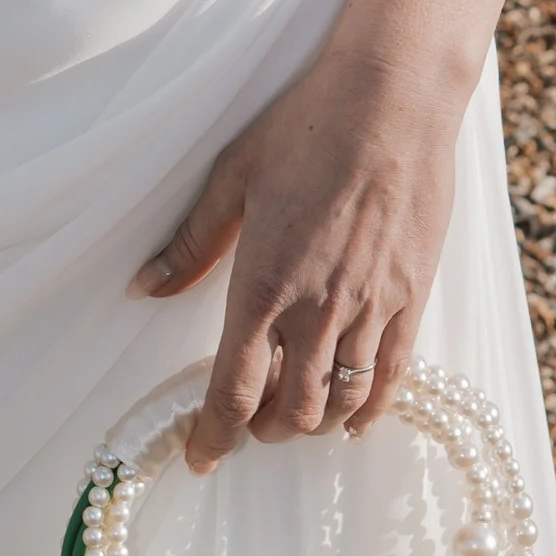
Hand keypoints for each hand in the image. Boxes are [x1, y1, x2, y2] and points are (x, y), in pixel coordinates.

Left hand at [135, 51, 457, 465]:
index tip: (200, 457)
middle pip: (288, 411)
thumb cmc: (307, 126)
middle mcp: (317, 308)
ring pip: (339, 402)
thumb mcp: (233, 176)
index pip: (233, 389)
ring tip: (292, 416)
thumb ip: (190, 242)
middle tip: (246, 422)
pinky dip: (369, 410)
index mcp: (264, 283)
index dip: (213, 435)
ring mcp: (370, 307)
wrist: (392, 98)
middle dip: (261, 430)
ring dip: (311, 423)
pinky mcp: (411, 297)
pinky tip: (354, 419)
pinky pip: (391, 377)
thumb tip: (143, 285)